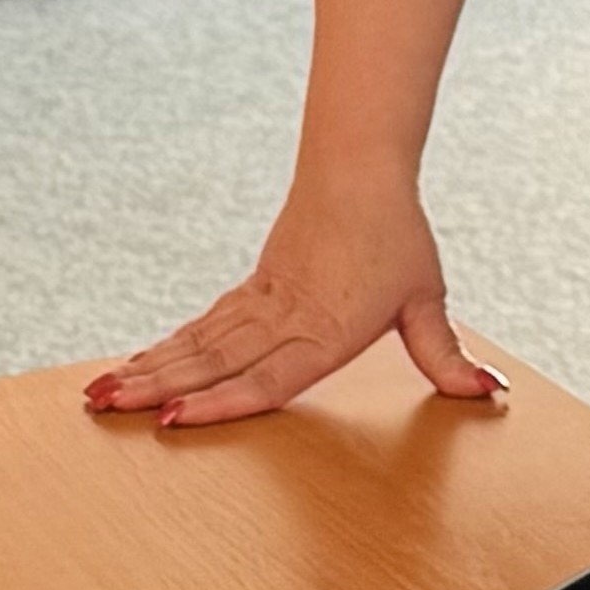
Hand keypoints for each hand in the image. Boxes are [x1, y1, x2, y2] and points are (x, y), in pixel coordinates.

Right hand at [86, 180, 502, 427]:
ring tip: (101, 394)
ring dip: (149, 369)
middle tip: (108, 409)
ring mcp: (261, 302)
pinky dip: (167, 347)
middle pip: (214, 360)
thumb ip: (445, 356)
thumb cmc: (397, 238)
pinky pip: (203, 325)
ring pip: (197, 342)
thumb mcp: (428, 301)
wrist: (359, 171)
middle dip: (158, 389)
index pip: (269, 377)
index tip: (178, 418)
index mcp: (327, 330)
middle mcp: (284, 319)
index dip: (224, 402)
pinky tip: (137, 365)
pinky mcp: (252, 290)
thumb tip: (487, 395)